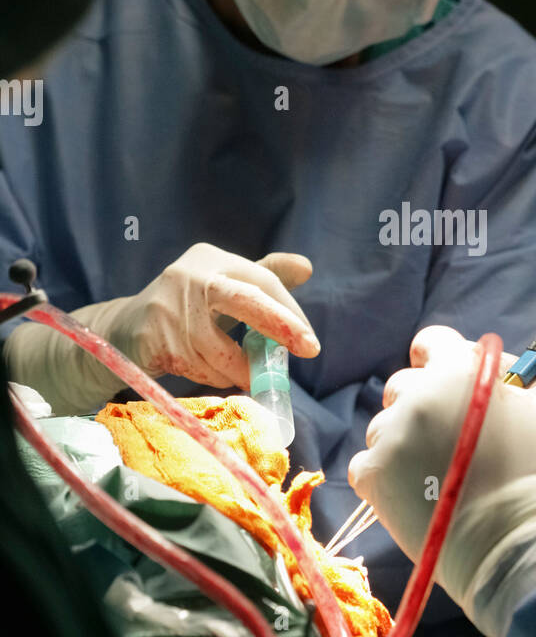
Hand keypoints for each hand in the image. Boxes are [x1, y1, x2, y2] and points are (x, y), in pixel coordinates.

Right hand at [4, 243, 319, 414]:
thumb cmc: (187, 309)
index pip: (262, 280)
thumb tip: (306, 267)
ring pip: (223, 352)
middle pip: (247, 301)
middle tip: (310, 349)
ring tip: (237, 371)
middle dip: (281, 326)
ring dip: (238, 370)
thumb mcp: (224, 286)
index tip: (309, 341)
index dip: (289, 312)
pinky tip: (204, 369)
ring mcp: (169, 308)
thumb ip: (263, 277)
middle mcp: (190, 276)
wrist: (123, 330)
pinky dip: (212, 377)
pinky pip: (200, 369)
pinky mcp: (155, 339)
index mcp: (211, 259)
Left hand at [349, 325, 535, 563]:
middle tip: (439, 437)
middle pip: (401, 386)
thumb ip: (505, 387)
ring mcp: (392, 434)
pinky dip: (384, 478)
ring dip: (401, 444)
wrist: (516, 539)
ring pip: (382, 429)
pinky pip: (366, 466)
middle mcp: (419, 394)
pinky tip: (412, 494)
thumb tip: (490, 380)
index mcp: (458, 370)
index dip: (435, 357)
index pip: (432, 341)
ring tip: (430, 476)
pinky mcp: (374, 474)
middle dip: (417, 406)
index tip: (436, 375)